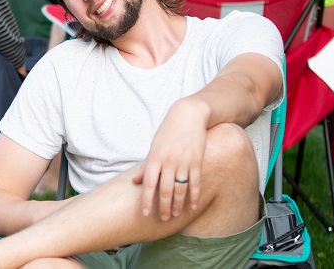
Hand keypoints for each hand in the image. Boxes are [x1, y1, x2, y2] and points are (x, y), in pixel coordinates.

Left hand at [132, 99, 207, 220]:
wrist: (189, 114)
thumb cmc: (168, 131)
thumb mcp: (154, 146)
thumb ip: (147, 165)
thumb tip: (135, 182)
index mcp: (155, 158)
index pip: (149, 184)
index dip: (147, 200)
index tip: (145, 213)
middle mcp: (169, 161)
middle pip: (165, 189)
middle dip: (164, 206)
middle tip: (163, 219)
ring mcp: (184, 161)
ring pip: (180, 188)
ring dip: (178, 204)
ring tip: (176, 215)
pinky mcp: (197, 161)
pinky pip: (196, 182)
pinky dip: (195, 195)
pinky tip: (193, 206)